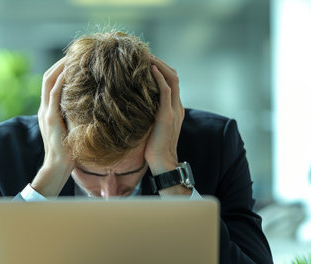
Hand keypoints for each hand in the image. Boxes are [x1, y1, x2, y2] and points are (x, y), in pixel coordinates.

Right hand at [31, 57, 73, 196]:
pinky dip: (61, 80)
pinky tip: (71, 72)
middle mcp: (45, 108)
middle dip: (60, 63)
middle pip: (48, 77)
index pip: (51, 83)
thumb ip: (74, 118)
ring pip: (49, 80)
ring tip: (73, 56)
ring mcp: (46, 112)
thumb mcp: (71, 131)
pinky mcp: (51, 118)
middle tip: (75, 52)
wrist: (58, 167)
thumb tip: (90, 109)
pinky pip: (54, 93)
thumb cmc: (69, 153)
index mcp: (48, 111)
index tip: (74, 61)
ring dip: (60, 66)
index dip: (60, 69)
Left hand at [145, 56, 184, 175]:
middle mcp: (177, 106)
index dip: (162, 69)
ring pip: (172, 79)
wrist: (162, 163)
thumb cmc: (154, 148)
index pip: (172, 81)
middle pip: (174, 75)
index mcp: (174, 108)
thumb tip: (133, 106)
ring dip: (160, 65)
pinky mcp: (167, 116)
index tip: (147, 62)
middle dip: (161, 63)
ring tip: (147, 56)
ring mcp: (173, 110)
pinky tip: (151, 69)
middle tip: (145, 54)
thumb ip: (148, 114)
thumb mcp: (151, 127)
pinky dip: (160, 78)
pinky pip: (166, 91)